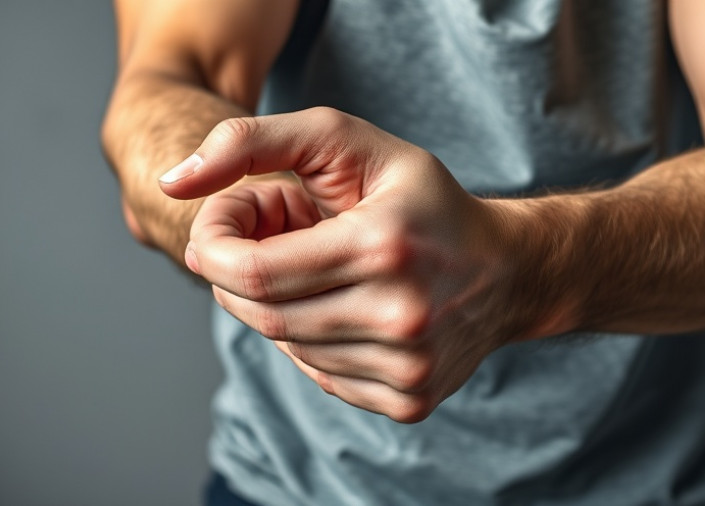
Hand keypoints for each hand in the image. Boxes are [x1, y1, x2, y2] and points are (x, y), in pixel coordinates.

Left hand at [160, 108, 538, 422]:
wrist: (507, 270)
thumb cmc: (424, 201)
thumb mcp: (347, 142)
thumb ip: (252, 141)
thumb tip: (171, 182)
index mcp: (385, 246)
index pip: (254, 273)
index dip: (217, 247)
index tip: (222, 223)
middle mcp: (400, 315)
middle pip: (264, 316)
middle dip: (241, 276)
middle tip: (263, 242)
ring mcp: (408, 366)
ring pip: (289, 346)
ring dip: (280, 306)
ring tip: (318, 269)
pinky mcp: (410, 398)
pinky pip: (321, 375)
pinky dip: (313, 339)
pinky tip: (343, 306)